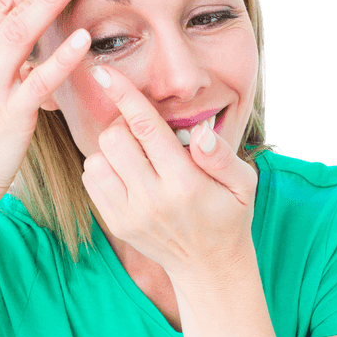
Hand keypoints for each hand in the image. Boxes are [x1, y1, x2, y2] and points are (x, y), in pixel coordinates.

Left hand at [81, 64, 258, 283]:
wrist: (208, 265)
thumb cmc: (228, 215)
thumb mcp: (243, 184)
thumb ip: (223, 155)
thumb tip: (200, 133)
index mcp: (185, 184)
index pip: (145, 127)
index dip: (124, 94)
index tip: (103, 71)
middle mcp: (152, 200)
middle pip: (114, 139)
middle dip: (124, 123)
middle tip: (143, 129)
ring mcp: (130, 214)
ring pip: (97, 159)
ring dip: (112, 148)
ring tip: (136, 154)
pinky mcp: (116, 223)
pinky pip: (92, 180)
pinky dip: (103, 168)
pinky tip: (127, 172)